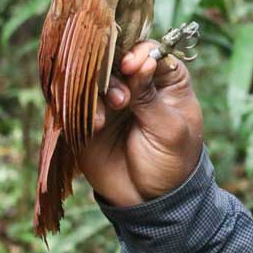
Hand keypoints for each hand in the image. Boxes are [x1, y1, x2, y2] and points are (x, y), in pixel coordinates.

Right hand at [77, 40, 204, 207]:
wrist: (152, 201)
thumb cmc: (173, 161)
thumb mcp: (170, 129)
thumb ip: (151, 97)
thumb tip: (142, 60)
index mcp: (166, 79)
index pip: (149, 51)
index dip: (138, 53)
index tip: (132, 65)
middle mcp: (136, 84)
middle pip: (116, 60)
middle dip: (115, 73)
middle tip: (122, 99)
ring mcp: (111, 101)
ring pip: (95, 80)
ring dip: (99, 91)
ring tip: (109, 115)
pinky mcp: (89, 120)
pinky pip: (78, 104)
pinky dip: (84, 110)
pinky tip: (96, 125)